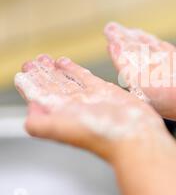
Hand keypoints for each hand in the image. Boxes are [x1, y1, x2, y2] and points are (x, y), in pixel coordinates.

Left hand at [14, 54, 167, 161]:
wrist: (135, 135)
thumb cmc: (101, 135)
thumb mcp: (61, 129)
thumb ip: (39, 122)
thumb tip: (29, 107)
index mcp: (60, 115)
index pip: (39, 97)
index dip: (30, 85)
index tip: (23, 72)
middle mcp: (72, 107)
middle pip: (51, 87)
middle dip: (40, 75)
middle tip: (31, 63)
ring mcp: (89, 98)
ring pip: (66, 81)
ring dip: (54, 70)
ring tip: (44, 59)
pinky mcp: (105, 91)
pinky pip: (85, 77)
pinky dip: (74, 69)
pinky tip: (64, 62)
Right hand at [105, 21, 175, 122]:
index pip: (158, 50)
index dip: (146, 40)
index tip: (135, 31)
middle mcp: (164, 74)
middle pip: (142, 54)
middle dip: (129, 41)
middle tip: (114, 28)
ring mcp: (153, 81)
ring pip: (133, 59)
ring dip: (120, 45)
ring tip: (109, 30)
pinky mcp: (144, 87)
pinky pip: (128, 69)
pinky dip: (118, 56)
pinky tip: (111, 43)